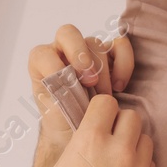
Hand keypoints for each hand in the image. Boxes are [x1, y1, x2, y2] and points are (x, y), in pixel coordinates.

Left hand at [28, 23, 134, 152]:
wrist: (80, 131)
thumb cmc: (64, 121)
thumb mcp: (54, 112)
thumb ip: (56, 95)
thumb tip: (68, 84)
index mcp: (43, 63)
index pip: (43, 53)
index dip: (53, 65)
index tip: (65, 86)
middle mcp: (63, 52)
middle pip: (69, 34)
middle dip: (80, 56)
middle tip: (90, 82)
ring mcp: (88, 52)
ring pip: (96, 44)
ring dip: (102, 71)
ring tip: (104, 96)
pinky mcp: (110, 56)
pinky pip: (120, 45)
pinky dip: (123, 63)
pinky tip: (119, 86)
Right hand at [40, 93, 156, 166]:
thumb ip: (80, 144)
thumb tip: (91, 129)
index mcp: (90, 142)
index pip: (107, 103)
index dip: (102, 111)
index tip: (100, 120)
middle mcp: (118, 152)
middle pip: (132, 117)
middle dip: (121, 126)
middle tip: (111, 141)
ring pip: (146, 140)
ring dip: (134, 146)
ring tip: (119, 164)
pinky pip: (152, 166)